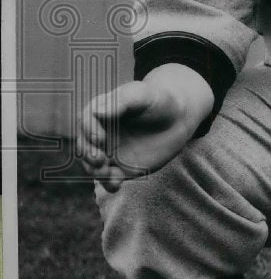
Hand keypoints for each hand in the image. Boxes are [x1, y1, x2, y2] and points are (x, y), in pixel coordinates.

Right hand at [76, 65, 212, 190]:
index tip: (100, 139)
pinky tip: (117, 184)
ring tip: (109, 174)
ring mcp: (108, 151)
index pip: (86, 121)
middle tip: (100, 160)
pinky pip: (108, 178)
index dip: (89, 131)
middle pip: (84, 145)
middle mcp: (100, 132)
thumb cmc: (159, 101)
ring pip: (92, 165)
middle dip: (87, 155)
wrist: (178, 119)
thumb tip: (96, 111)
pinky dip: (109, 183)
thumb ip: (122, 100)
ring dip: (95, 172)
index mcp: (101, 111)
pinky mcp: (119, 167)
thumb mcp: (143, 94)